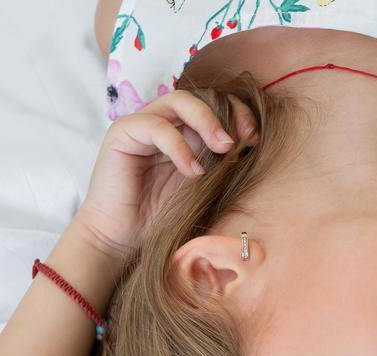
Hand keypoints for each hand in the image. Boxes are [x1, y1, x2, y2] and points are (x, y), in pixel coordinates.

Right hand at [71, 88, 257, 261]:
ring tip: (223, 149)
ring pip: (178, 101)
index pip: (214, 104)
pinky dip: (180, 148)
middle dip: (228, 114)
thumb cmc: (161, 216)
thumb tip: (250, 145)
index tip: (254, 140)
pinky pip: (157, 127)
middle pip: (200, 97)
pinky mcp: (123, 133)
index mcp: (184, 132)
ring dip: (207, 121)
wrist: (122, 239)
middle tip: (244, 140)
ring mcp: (142, 124)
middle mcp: (164, 122)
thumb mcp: (202, 186)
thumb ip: (221, 164)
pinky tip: (193, 173)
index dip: (238, 114)